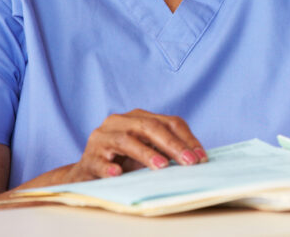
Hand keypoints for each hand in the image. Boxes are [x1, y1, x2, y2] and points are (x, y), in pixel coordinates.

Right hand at [64, 109, 206, 180]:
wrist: (88, 170)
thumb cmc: (124, 159)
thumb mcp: (148, 150)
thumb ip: (167, 149)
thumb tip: (196, 158)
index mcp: (138, 117)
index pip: (169, 122)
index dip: (187, 139)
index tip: (201, 157)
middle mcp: (119, 121)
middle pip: (150, 127)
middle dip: (172, 145)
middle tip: (189, 162)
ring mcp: (102, 137)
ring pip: (126, 140)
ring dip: (146, 154)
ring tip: (162, 166)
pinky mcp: (89, 156)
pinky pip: (100, 161)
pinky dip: (109, 167)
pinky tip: (118, 173)